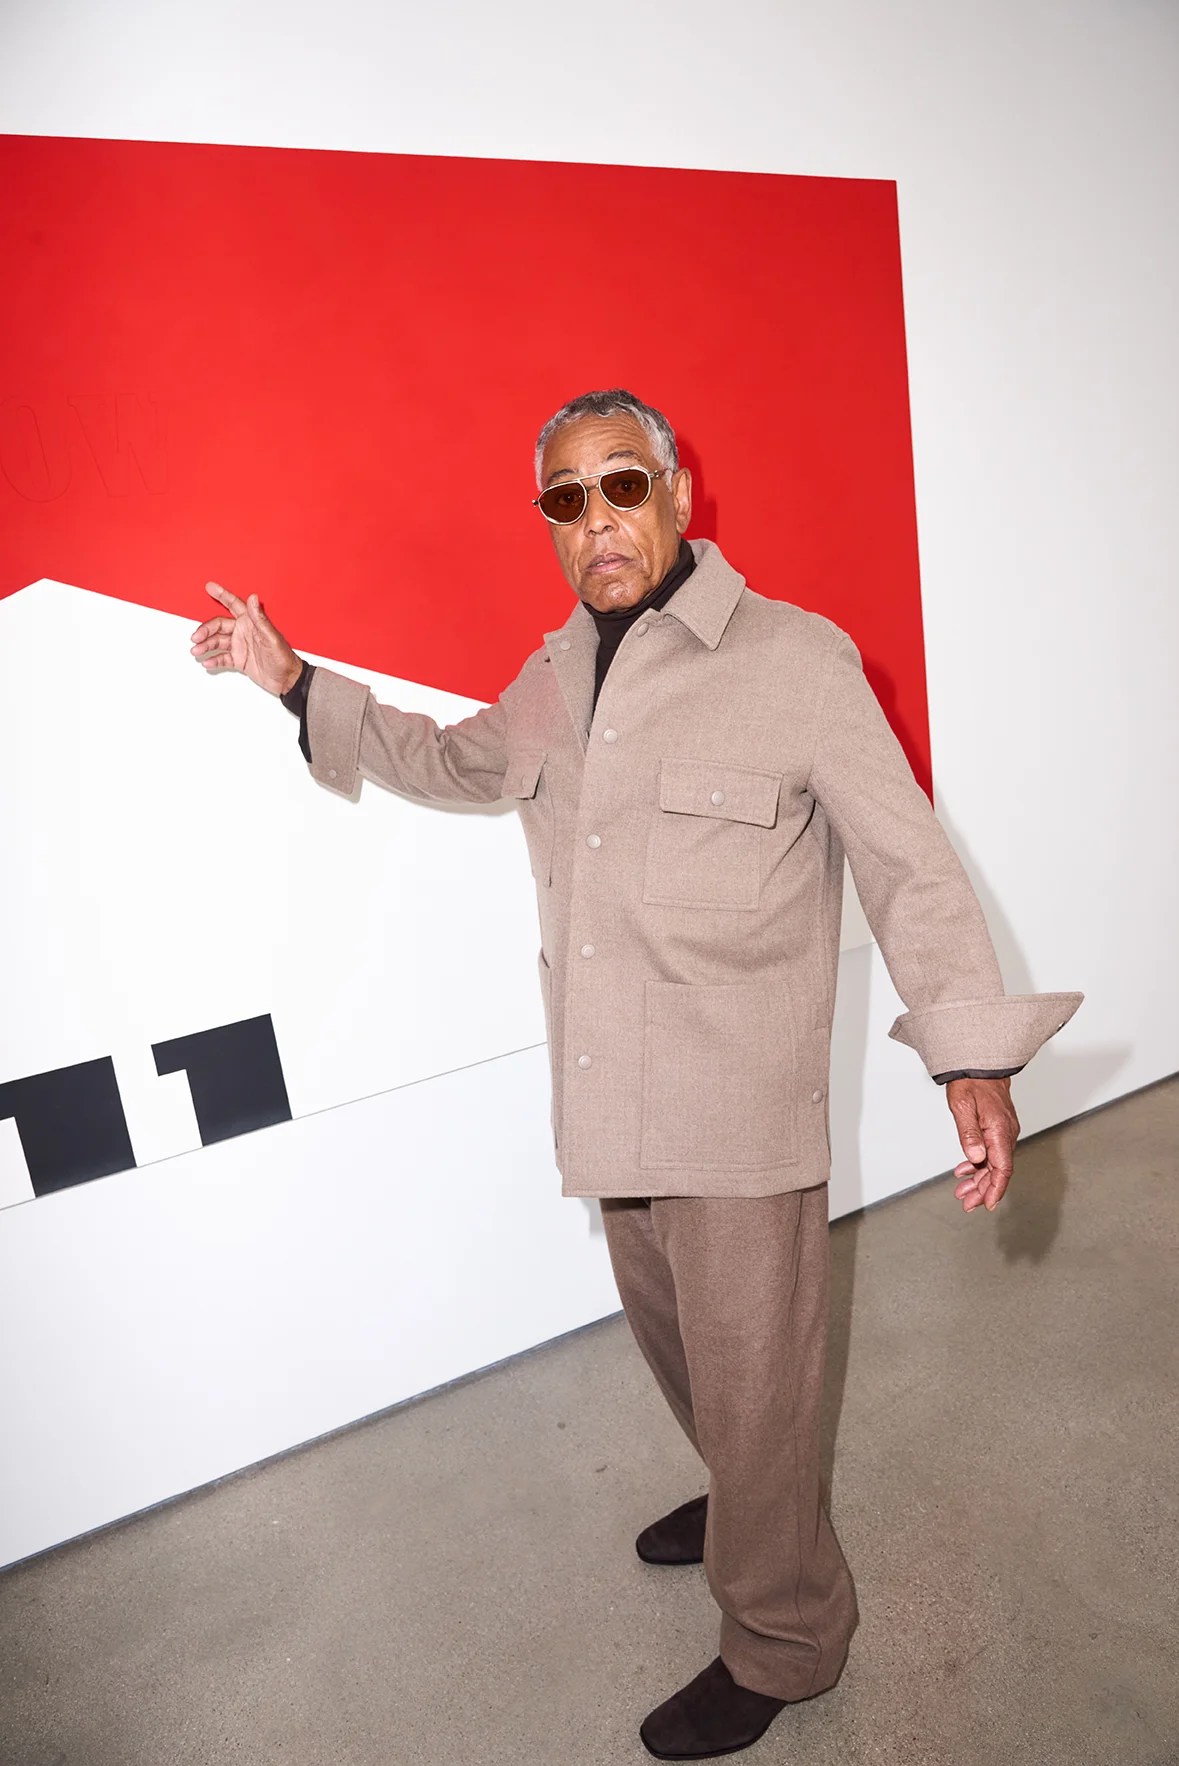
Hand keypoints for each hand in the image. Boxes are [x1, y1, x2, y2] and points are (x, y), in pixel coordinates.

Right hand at [189, 582, 301, 695]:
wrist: (287, 680)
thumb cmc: (283, 658)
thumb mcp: (271, 637)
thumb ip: (260, 619)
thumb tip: (253, 598)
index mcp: (251, 622)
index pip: (234, 605)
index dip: (222, 595)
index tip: (209, 587)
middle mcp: (243, 632)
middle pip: (219, 626)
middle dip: (206, 630)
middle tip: (196, 637)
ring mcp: (240, 646)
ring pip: (217, 642)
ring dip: (206, 645)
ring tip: (196, 651)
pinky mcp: (239, 660)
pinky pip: (222, 658)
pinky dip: (214, 660)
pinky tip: (207, 662)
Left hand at [947, 1076, 1019, 1212]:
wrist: (981, 1064)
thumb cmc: (971, 1082)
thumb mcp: (963, 1106)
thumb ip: (969, 1133)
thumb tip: (976, 1158)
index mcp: (1000, 1132)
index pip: (1002, 1169)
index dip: (995, 1189)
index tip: (987, 1205)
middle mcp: (1006, 1134)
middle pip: (998, 1170)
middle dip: (983, 1190)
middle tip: (966, 1204)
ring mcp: (1003, 1132)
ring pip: (993, 1163)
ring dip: (979, 1179)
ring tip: (963, 1192)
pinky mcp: (997, 1129)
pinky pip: (991, 1152)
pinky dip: (978, 1164)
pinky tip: (966, 1170)